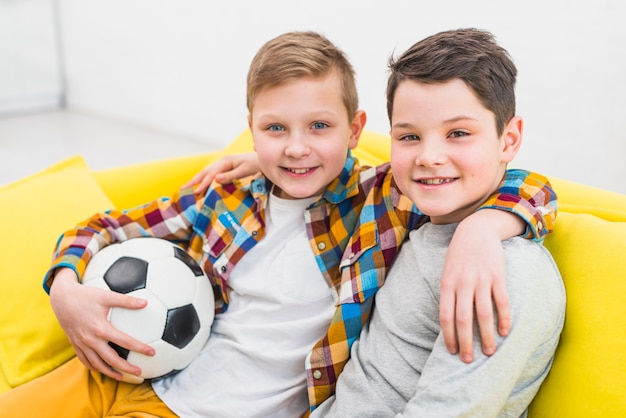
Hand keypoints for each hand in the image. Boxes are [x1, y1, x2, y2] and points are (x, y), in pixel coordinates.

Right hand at [49, 268, 154, 379]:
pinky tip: (103, 369)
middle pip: (111, 359)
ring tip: (122, 377)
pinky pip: (85, 360)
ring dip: (110, 372)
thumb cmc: (86, 295)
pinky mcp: (75, 345)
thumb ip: (126, 300)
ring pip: (97, 364)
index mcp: (100, 328)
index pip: (124, 341)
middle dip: (126, 368)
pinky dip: (94, 367)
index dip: (139, 348)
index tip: (152, 352)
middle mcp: (90, 339)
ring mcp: (81, 344)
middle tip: (139, 372)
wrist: (61, 298)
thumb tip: (145, 303)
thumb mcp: (106, 295)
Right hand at [181, 152, 259, 194]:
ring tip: (187, 188)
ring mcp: (223, 164)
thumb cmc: (256, 164)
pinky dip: (204, 180)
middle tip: (182, 189)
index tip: (196, 192)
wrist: (263, 159)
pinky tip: (201, 186)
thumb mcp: (245, 170)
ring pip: (206, 173)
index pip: (211, 174)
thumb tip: (216, 179)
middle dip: (193, 181)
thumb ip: (231, 175)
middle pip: (205, 172)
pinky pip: (211, 174)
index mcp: (225, 161)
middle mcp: (222, 162)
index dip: (203, 183)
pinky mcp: (225, 168)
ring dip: (197, 180)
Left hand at [439, 209, 520, 362]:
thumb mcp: (447, 272)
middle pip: (463, 319)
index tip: (452, 351)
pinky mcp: (498, 277)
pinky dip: (503, 319)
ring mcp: (481, 280)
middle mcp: (463, 283)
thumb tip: (450, 321)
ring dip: (486, 336)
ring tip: (489, 352)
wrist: (476, 230)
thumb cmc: (459, 255)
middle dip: (465, 342)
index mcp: (448, 284)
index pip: (446, 316)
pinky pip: (501, 302)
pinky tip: (504, 333)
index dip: (449, 336)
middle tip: (468, 360)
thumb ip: (449, 294)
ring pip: (483, 314)